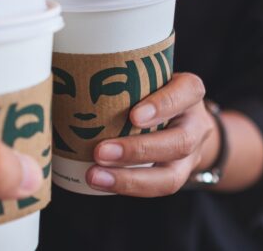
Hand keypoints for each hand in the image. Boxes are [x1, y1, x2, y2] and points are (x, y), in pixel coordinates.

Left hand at [86, 73, 218, 196]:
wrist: (182, 119)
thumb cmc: (152, 89)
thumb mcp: (147, 75)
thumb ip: (123, 76)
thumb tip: (68, 75)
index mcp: (189, 91)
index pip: (187, 92)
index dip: (163, 105)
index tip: (134, 115)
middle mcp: (195, 124)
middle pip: (179, 142)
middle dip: (138, 150)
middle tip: (100, 151)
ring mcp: (190, 155)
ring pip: (171, 176)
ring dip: (130, 179)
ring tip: (94, 175)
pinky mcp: (177, 175)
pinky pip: (156, 188)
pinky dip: (126, 187)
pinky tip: (99, 181)